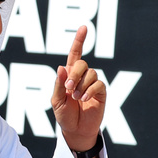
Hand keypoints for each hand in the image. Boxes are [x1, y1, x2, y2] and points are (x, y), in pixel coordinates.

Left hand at [50, 24, 106, 155]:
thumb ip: (58, 84)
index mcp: (69, 75)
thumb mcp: (56, 101)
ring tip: (76, 98)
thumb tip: (62, 66)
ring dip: (81, 85)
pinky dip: (89, 90)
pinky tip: (84, 99)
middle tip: (68, 88)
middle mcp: (82, 76)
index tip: (84, 27)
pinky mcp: (101, 92)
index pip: (75, 54)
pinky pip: (98, 84)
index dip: (79, 40)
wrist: (76, 130)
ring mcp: (92, 83)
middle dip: (74, 74)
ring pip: (91, 73)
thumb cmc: (64, 115)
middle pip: (82, 63)